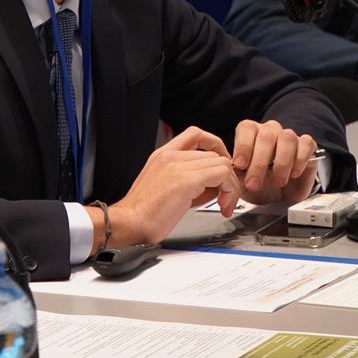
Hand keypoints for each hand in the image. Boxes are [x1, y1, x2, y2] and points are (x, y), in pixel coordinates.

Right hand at [103, 126, 240, 247]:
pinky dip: (229, 190)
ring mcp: (177, 165)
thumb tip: (214, 187)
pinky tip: (223, 205)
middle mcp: (170, 155)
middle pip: (213, 153)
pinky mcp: (186, 179)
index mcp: (162, 155)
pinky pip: (222, 175)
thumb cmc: (143, 213)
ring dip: (229, 185)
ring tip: (225, 204)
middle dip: (225, 176)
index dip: (215, 147)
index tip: (220, 167)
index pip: (196, 135)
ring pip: (221, 163)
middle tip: (225, 197)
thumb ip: (190, 183)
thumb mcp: (166, 190)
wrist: (128, 222)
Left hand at [229, 119, 317, 204]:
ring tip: (277, 182)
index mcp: (250, 133)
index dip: (243, 146)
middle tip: (254, 184)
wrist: (280, 195)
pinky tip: (293, 174)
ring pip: (287, 138)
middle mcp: (269, 131)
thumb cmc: (259, 183)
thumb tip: (228, 172)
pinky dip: (300, 160)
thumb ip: (236, 174)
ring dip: (282, 162)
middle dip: (259, 163)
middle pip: (266, 136)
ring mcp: (289, 136)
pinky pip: (306, 144)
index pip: (246, 128)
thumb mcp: (243, 181)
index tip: (241, 165)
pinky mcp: (307, 145)